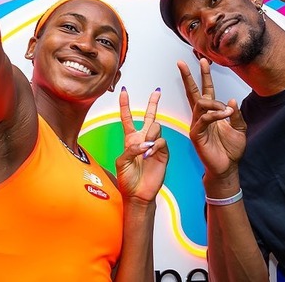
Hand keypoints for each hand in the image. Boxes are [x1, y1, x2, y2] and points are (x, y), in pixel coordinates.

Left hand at [115, 88, 168, 202]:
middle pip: (149, 116)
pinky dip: (155, 146)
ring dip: (150, 136)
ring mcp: (154, 145)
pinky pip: (162, 141)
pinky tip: (149, 154)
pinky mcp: (163, 153)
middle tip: (157, 92)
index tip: (124, 91)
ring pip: (156, 127)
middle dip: (153, 103)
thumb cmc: (127, 179)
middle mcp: (143, 139)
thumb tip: (145, 143)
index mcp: (130, 139)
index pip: (127, 118)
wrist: (138, 194)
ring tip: (145, 150)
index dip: (125, 105)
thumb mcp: (122, 162)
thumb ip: (131, 149)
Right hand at [178, 59, 246, 180]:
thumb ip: (235, 114)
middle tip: (181, 62)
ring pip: (200, 104)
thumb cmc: (231, 149)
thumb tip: (231, 99)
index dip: (204, 75)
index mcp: (211, 112)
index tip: (202, 60)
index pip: (205, 90)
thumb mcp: (239, 128)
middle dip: (188, 77)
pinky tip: (224, 114)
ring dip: (214, 103)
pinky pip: (204, 119)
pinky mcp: (197, 135)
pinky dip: (215, 114)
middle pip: (193, 92)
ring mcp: (197, 125)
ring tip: (225, 110)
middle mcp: (202, 116)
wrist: (227, 167)